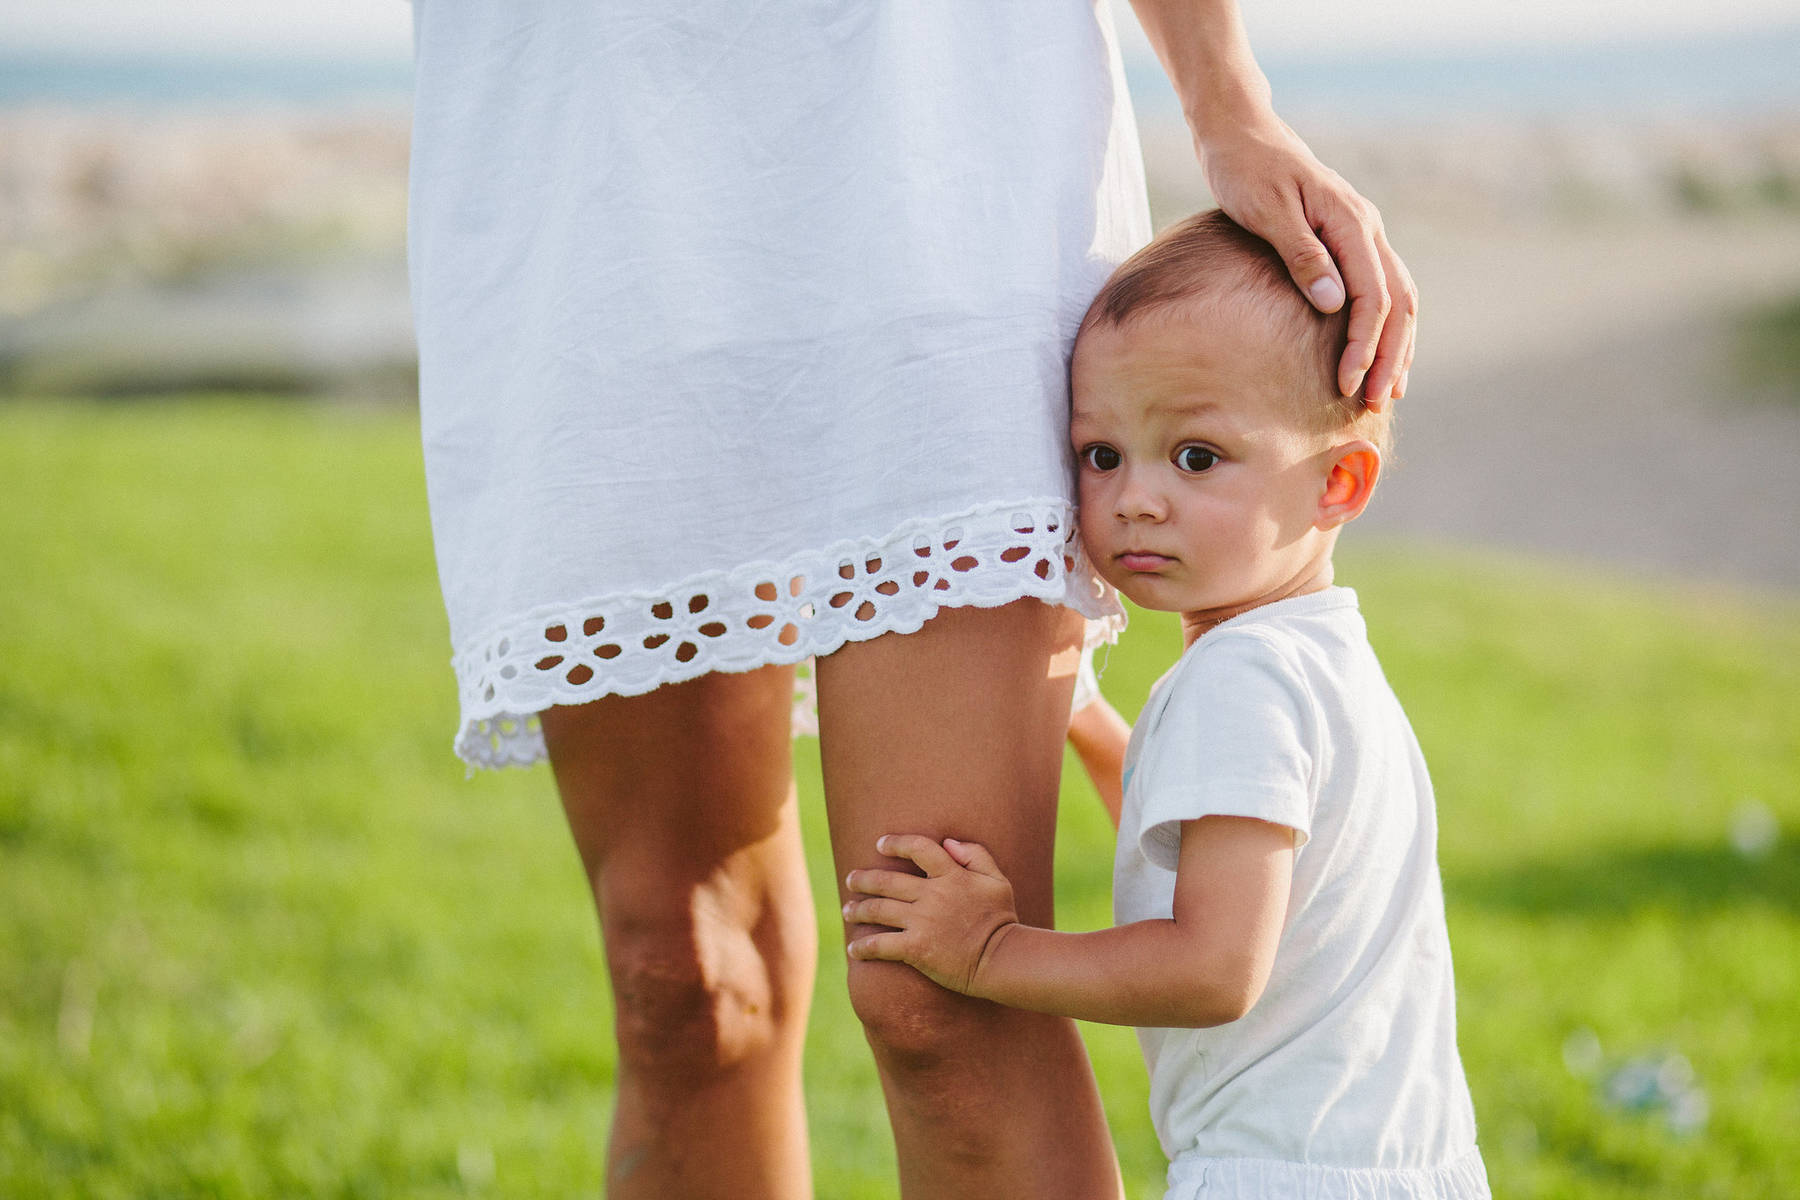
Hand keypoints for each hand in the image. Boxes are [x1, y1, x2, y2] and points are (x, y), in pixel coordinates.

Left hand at [844, 835, 1018, 996]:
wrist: (1001, 959)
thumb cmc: (1001, 919)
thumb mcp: (997, 881)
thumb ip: (976, 855)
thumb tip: (948, 841)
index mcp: (951, 875)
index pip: (918, 848)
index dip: (895, 843)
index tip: (880, 844)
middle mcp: (932, 895)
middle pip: (887, 880)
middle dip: (863, 879)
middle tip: (851, 879)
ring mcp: (922, 922)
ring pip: (878, 910)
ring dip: (858, 910)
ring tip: (848, 911)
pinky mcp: (916, 949)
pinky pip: (881, 945)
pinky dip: (863, 947)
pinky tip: (854, 950)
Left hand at [1194, 112, 1417, 405]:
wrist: (1241, 133)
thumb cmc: (1244, 169)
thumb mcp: (1266, 210)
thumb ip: (1301, 255)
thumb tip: (1334, 304)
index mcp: (1350, 221)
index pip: (1372, 297)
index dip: (1364, 345)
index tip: (1346, 384)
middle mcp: (1366, 227)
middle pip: (1398, 302)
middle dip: (1391, 355)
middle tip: (1378, 403)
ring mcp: (1361, 231)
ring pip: (1398, 296)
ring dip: (1396, 345)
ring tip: (1388, 389)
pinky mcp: (1347, 239)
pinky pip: (1380, 287)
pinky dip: (1383, 324)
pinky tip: (1375, 352)